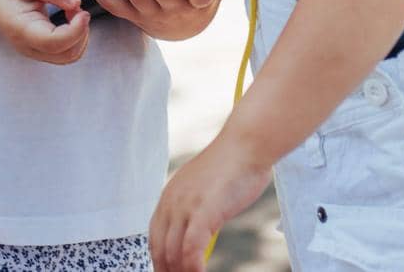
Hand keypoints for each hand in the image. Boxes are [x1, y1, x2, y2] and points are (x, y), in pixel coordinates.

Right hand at [0, 0, 89, 64]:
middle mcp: (28, 46)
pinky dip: (76, 36)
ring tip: (73, 11)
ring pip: (70, 56)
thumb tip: (74, 2)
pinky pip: (66, 51)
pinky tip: (70, 17)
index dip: (76, 30)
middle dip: (81, 32)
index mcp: (22, 30)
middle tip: (77, 8)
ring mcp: (34, 51)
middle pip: (67, 54)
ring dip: (80, 35)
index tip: (82, 11)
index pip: (55, 43)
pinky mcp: (41, 49)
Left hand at [150, 132, 273, 271]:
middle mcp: (172, 201)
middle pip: (160, 248)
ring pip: (173, 253)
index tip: (167, 271)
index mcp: (170, 195)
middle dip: (168, 270)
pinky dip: (193, 267)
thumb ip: (197, 208)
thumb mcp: (205, 188)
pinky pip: (191, 249)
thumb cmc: (235, 165)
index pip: (155, 237)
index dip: (159, 259)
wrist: (247, 144)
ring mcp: (186, 206)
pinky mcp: (203, 211)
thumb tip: (201, 231)